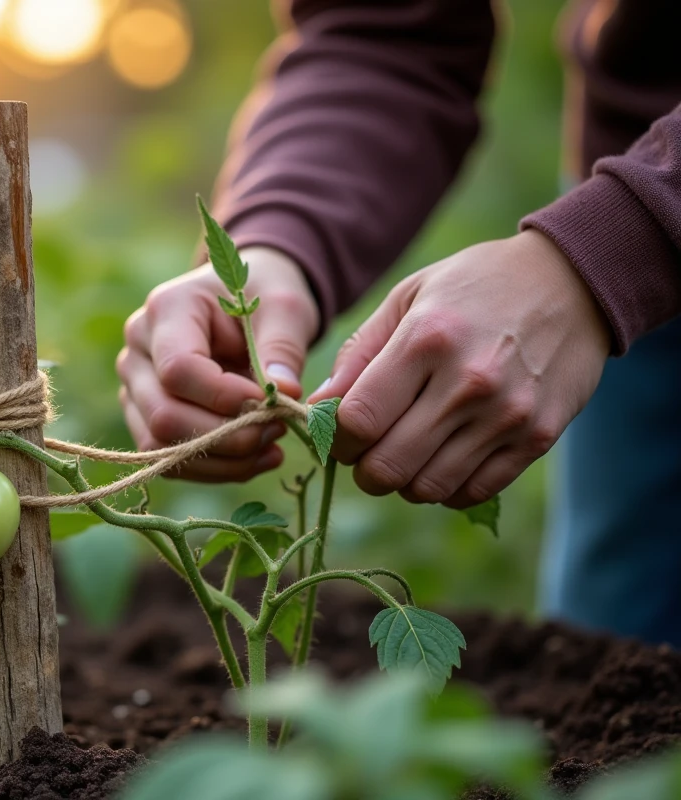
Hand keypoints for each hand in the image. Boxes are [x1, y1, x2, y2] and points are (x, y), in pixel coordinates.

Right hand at [118, 246, 319, 481]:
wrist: (243, 304)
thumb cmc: (262, 298)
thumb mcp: (284, 308)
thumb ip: (283, 347)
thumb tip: (284, 393)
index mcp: (166, 310)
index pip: (178, 369)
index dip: (224, 397)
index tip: (271, 403)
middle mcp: (137, 350)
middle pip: (163, 414)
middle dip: (226, 436)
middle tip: (278, 429)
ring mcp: (134, 387)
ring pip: (160, 445)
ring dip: (222, 459)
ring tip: (272, 446)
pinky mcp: (145, 418)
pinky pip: (170, 459)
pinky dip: (216, 468)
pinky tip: (256, 457)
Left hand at [308, 230, 609, 507]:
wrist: (572, 282)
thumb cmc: (473, 287)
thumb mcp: (408, 298)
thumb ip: (358, 354)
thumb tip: (316, 408)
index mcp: (425, 340)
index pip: (356, 422)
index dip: (335, 439)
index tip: (339, 433)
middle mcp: (467, 383)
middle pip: (387, 466)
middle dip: (363, 469)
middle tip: (367, 451)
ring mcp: (507, 415)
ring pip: (427, 488)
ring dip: (404, 481)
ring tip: (406, 451)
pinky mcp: (537, 438)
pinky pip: (472, 492)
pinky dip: (446, 487)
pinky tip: (443, 457)